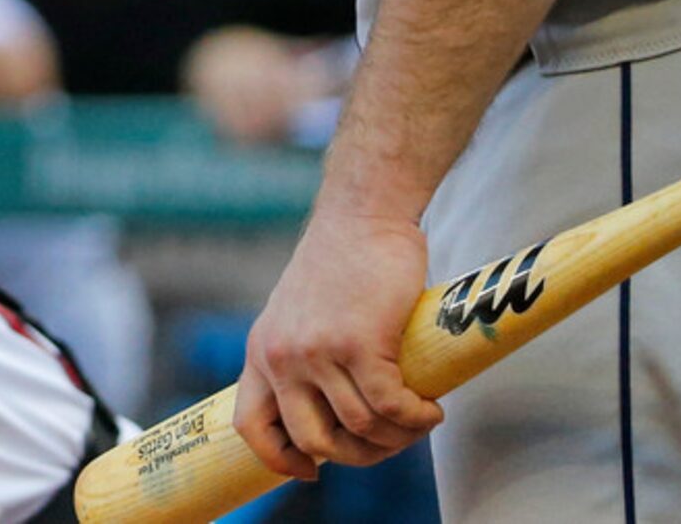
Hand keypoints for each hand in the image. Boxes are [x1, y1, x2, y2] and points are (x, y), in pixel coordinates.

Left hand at [235, 209, 441, 479]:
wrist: (364, 211)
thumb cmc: (343, 260)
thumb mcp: (298, 310)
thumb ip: (301, 354)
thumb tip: (329, 410)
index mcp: (262, 349)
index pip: (250, 424)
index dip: (280, 458)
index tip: (312, 470)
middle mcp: (282, 355)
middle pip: (314, 440)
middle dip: (357, 454)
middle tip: (389, 440)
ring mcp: (319, 350)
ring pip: (359, 427)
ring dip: (397, 435)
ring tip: (418, 418)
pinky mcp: (361, 343)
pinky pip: (390, 407)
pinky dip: (416, 418)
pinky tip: (430, 409)